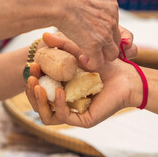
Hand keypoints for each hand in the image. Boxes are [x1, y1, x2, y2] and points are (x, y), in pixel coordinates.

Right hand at [25, 33, 141, 127]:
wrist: (126, 77)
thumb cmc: (106, 66)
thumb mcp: (79, 52)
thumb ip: (62, 45)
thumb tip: (44, 36)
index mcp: (62, 90)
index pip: (40, 90)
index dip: (32, 80)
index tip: (32, 66)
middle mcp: (65, 103)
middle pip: (39, 105)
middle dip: (31, 92)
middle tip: (31, 77)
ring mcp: (74, 112)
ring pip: (47, 116)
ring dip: (39, 102)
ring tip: (38, 86)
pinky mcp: (83, 119)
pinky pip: (64, 117)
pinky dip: (58, 105)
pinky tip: (59, 91)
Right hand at [45, 0, 120, 69]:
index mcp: (111, 5)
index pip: (114, 25)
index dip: (104, 31)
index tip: (92, 33)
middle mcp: (112, 20)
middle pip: (116, 40)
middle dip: (105, 45)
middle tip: (91, 47)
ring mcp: (104, 34)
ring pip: (112, 54)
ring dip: (101, 56)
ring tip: (87, 55)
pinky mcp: (94, 45)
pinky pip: (99, 62)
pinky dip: (92, 64)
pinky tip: (82, 59)